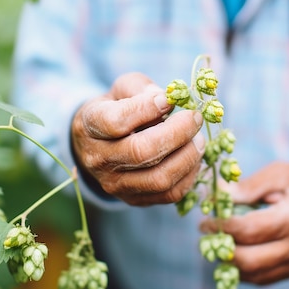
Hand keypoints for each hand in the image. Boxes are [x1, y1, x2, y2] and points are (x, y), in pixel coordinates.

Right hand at [71, 72, 204, 205]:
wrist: (99, 145)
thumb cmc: (116, 109)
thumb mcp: (122, 90)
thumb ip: (142, 88)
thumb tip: (169, 99)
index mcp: (89, 125)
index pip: (116, 121)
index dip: (147, 109)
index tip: (169, 99)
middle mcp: (98, 159)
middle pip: (141, 152)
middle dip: (177, 133)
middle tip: (195, 118)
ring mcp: (115, 184)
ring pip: (159, 178)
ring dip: (188, 157)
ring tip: (198, 139)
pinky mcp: (133, 200)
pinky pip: (169, 194)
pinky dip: (189, 175)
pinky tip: (192, 157)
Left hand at [201, 161, 288, 284]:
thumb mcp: (281, 173)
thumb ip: (248, 187)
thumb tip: (217, 196)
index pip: (250, 231)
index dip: (222, 227)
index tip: (206, 220)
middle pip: (251, 261)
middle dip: (222, 250)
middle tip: (208, 234)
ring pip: (257, 275)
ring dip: (231, 263)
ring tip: (218, 243)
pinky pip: (268, 277)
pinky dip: (247, 269)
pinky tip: (237, 251)